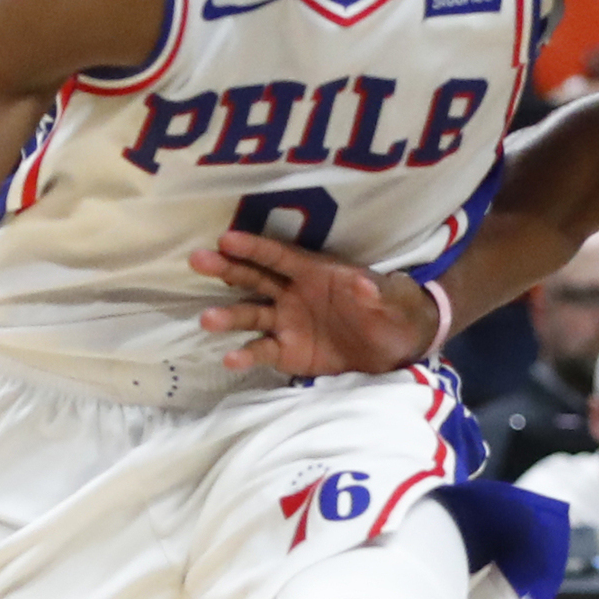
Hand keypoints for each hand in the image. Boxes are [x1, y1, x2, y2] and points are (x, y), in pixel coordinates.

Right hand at [192, 227, 439, 374]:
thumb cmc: (396, 309)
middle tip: (198, 260)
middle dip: (227, 269)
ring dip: (228, 316)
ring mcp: (288, 323)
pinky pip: (263, 352)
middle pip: (254, 278)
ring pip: (251, 315)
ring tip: (206, 320)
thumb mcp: (395, 299)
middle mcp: (293, 293)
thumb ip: (378, 292)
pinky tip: (229, 359)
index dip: (254, 247)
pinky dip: (247, 355)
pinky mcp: (289, 352)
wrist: (400, 345)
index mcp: (315, 271)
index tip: (226, 239)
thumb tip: (362, 283)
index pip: (279, 255)